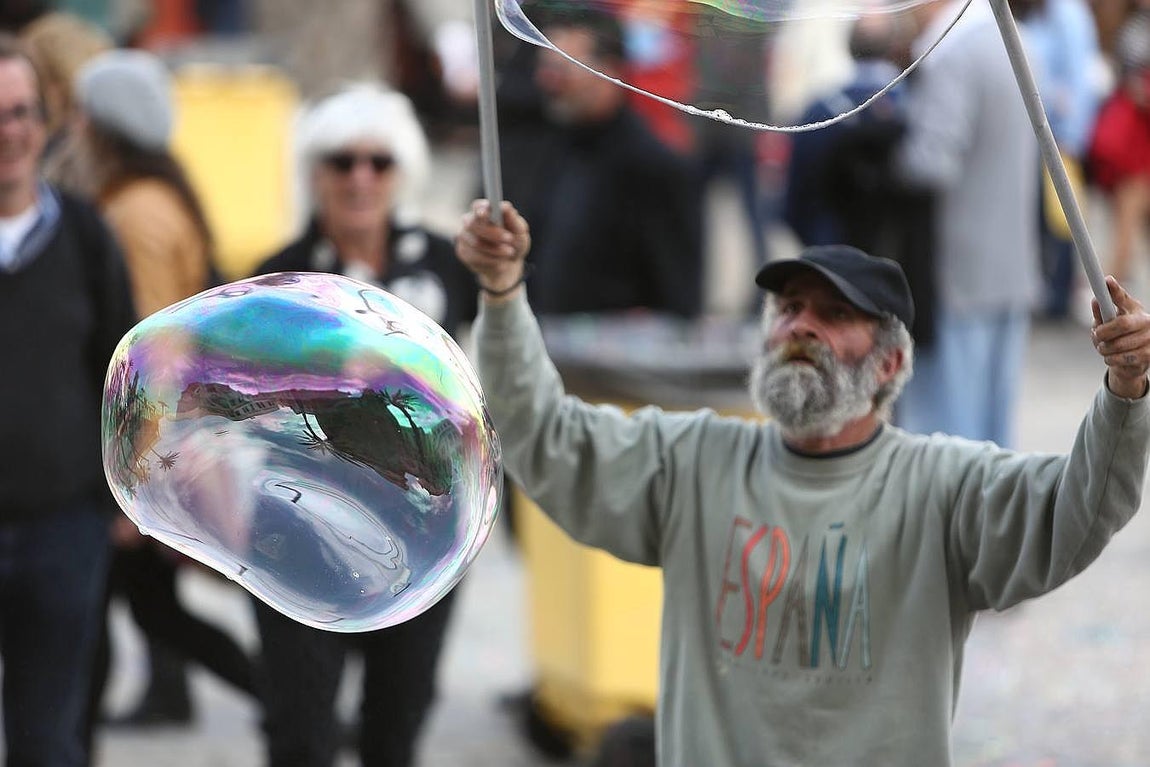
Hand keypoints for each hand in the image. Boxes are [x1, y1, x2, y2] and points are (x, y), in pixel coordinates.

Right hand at [455, 199, 530, 300]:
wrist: (509, 265)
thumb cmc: (515, 243)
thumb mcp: (520, 232)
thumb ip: (513, 219)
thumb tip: (505, 206)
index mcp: (485, 211)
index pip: (478, 206)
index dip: (480, 209)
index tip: (486, 213)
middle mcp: (470, 221)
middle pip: (473, 224)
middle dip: (492, 233)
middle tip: (509, 239)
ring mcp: (464, 236)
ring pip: (475, 242)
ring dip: (495, 249)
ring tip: (509, 252)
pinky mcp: (463, 252)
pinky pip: (474, 257)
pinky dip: (491, 260)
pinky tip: (499, 260)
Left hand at [1092, 276, 1149, 398]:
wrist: (1132, 360)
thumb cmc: (1118, 337)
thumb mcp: (1107, 323)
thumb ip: (1100, 313)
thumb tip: (1095, 300)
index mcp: (1133, 309)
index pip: (1123, 298)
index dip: (1115, 290)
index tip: (1106, 281)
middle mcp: (1145, 320)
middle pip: (1121, 323)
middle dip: (1103, 332)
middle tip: (1097, 336)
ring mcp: (1149, 337)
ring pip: (1118, 344)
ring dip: (1104, 349)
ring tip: (1103, 348)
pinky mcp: (1149, 354)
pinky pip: (1121, 358)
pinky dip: (1110, 359)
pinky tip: (1111, 357)